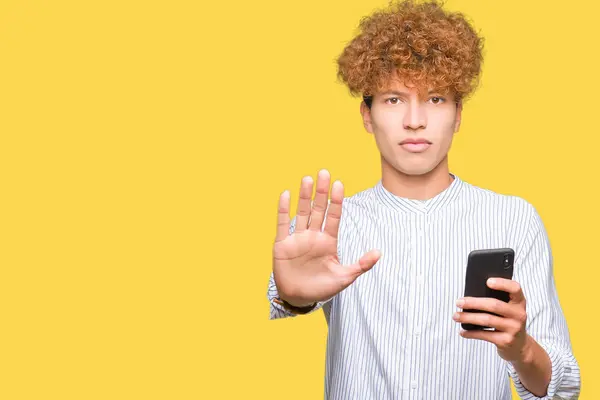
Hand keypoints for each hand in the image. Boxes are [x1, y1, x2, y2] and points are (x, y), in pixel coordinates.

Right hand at [272, 169, 380, 307]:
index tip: (340, 184)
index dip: (336, 201)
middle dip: (322, 192)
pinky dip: (284, 210)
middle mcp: (313, 236)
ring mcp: (298, 239)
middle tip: (324, 172)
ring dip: (304, 196)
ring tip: (307, 179)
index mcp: (328, 242)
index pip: (334, 217)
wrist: (298, 299)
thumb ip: (361, 265)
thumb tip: (379, 252)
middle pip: (318, 209)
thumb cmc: (322, 289)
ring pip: (302, 212)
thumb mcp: (344, 278)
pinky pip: (283, 224)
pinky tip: (286, 194)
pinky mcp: (282, 245)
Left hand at [453, 278, 532, 362]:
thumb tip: (470, 296)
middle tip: (459, 302)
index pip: (515, 288)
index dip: (502, 284)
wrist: (520, 346)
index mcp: (519, 302)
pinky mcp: (506, 341)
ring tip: (455, 316)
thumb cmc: (507, 321)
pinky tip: (462, 331)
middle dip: (473, 303)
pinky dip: (471, 333)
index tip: (487, 281)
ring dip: (468, 317)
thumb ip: (497, 300)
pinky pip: (485, 335)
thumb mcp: (509, 310)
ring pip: (487, 320)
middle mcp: (519, 314)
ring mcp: (514, 329)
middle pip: (494, 305)